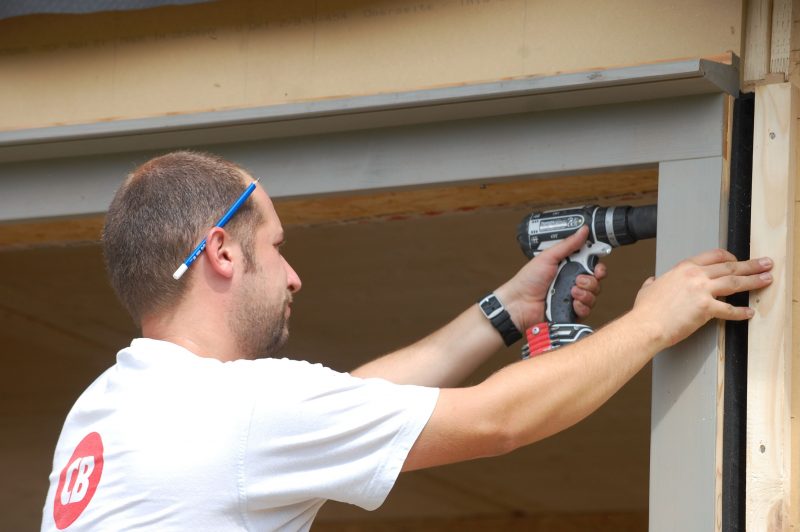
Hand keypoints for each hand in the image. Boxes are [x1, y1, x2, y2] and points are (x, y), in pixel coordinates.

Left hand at [496, 226, 604, 330]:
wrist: (519, 303)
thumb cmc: (528, 280)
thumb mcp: (548, 257)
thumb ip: (568, 244)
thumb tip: (582, 230)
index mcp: (568, 267)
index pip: (592, 265)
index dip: (598, 267)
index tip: (597, 267)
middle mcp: (572, 282)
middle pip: (595, 281)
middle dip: (590, 280)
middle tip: (578, 280)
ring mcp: (572, 298)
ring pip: (593, 295)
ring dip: (585, 293)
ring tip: (571, 291)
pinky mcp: (571, 312)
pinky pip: (586, 310)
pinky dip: (581, 306)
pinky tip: (571, 303)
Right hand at [631, 249, 772, 348]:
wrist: (646, 325)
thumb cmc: (646, 310)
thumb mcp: (648, 289)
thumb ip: (653, 283)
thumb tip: (652, 282)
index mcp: (683, 268)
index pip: (713, 256)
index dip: (729, 257)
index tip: (738, 260)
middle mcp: (695, 276)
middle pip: (729, 267)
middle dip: (751, 265)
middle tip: (765, 264)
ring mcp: (702, 291)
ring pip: (735, 282)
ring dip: (754, 280)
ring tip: (766, 279)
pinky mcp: (706, 309)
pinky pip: (729, 310)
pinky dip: (741, 312)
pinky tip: (749, 313)